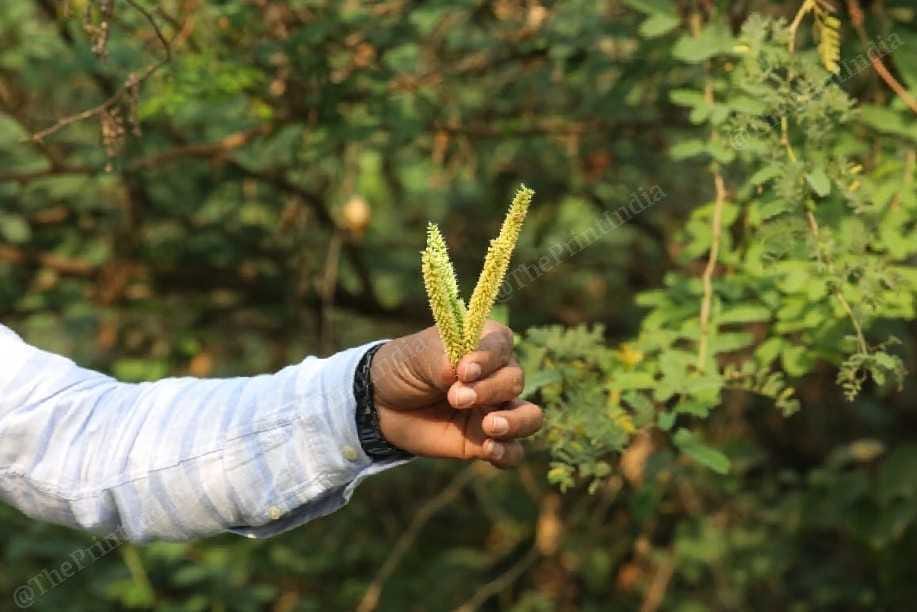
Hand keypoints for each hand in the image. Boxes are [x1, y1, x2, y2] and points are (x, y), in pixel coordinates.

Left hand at [371, 320, 542, 467]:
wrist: (381, 404)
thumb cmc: (404, 368)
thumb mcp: (417, 355)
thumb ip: (441, 359)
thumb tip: (463, 375)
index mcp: (484, 344)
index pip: (502, 345)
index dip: (489, 358)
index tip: (464, 370)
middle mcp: (497, 376)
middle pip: (515, 381)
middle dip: (489, 390)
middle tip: (456, 397)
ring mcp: (495, 410)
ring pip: (530, 417)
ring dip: (516, 422)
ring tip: (490, 426)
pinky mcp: (486, 441)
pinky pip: (513, 452)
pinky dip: (507, 453)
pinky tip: (489, 450)